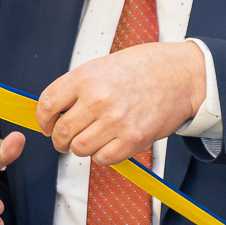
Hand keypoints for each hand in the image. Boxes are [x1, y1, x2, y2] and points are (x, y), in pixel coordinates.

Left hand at [36, 41, 203, 164]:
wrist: (182, 74)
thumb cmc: (145, 67)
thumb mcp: (104, 65)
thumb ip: (79, 87)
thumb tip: (56, 110)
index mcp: (86, 77)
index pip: (47, 104)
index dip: (43, 119)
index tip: (47, 125)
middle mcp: (98, 99)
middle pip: (62, 132)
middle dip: (59, 139)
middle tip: (65, 139)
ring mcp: (116, 121)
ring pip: (80, 149)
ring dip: (81, 148)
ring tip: (91, 139)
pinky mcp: (133, 139)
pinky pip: (103, 159)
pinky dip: (101, 155)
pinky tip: (108, 143)